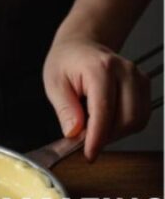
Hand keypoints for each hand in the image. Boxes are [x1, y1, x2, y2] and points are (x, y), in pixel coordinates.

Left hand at [43, 37, 150, 161]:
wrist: (82, 45)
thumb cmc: (66, 61)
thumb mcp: (54, 83)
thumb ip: (65, 108)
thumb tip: (74, 132)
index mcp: (99, 68)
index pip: (104, 110)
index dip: (97, 137)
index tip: (89, 154)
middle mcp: (124, 71)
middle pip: (126, 119)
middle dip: (106, 137)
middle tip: (86, 140)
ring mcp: (138, 77)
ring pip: (137, 120)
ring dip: (116, 133)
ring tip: (95, 126)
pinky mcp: (144, 85)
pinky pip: (141, 116)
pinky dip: (125, 125)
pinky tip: (107, 119)